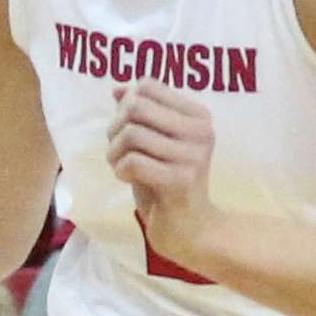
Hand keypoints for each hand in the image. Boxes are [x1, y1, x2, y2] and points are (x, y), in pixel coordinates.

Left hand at [105, 79, 218, 260]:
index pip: (147, 86)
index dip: (125, 105)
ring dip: (114, 152)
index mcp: (198, 116)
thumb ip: (140, 113)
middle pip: (136, 106)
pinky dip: (120, 170)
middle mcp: (201, 131)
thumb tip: (118, 88)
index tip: (127, 129)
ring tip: (120, 166)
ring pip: (132, 134)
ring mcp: (193, 156)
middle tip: (118, 149)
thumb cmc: (167, 182)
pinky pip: (133, 162)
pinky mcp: (180, 180)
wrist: (190, 229)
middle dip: (115, 127)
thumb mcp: (153, 142)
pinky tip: (127, 179)